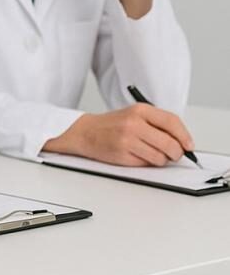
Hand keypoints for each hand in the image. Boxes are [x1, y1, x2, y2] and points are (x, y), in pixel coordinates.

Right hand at [45, 104, 194, 166]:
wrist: (85, 132)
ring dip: (160, 159)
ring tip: (149, 153)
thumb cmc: (113, 125)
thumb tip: (183, 142)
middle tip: (173, 154)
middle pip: (170, 144)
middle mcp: (134, 123)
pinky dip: (146, 163)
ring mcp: (127, 139)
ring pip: (161, 157)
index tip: (189, 146)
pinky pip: (147, 164)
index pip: (172, 122)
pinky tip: (137, 155)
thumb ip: (158, 124)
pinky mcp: (122, 154)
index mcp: (140, 110)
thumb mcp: (135, 115)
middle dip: (176, 153)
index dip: (185, 136)